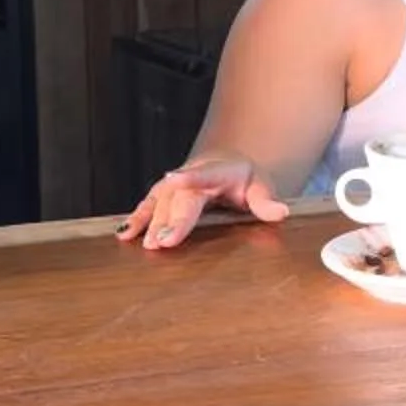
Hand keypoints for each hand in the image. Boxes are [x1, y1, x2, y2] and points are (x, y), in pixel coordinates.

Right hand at [119, 154, 287, 249]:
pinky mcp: (164, 195)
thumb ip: (267, 202)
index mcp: (219, 171)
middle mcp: (192, 175)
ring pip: (161, 202)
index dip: (188, 177)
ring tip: (146, 242)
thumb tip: (281, 212)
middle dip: (171, 218)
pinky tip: (124, 234)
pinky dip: (136, 219)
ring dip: (151, 221)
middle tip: (163, 240)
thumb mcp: (261, 186)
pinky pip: (149, 206)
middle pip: (180, 197)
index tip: (172, 178)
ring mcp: (176, 185)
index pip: (204, 174)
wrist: (226, 162)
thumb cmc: (244, 178)